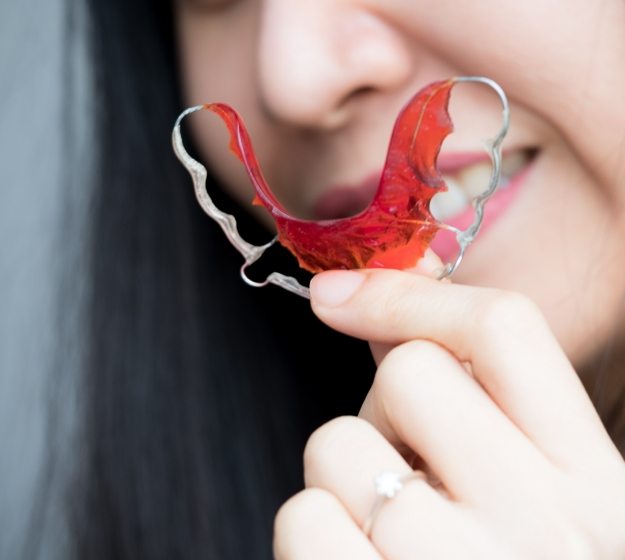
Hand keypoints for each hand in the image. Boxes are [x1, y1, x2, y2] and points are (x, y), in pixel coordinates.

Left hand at [273, 261, 624, 558]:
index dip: (411, 297)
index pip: (507, 331)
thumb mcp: (535, 502)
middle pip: (409, 374)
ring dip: (342, 481)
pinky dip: (312, 537)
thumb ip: (470, 411)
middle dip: (382, 408)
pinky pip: (302, 518)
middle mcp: (545, 527)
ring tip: (385, 537)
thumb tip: (372, 314)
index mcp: (596, 486)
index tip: (339, 297)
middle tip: (403, 468)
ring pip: (337, 443)